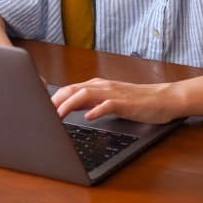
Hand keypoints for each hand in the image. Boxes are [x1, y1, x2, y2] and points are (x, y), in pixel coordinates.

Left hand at [50, 77, 185, 123]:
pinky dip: (97, 110)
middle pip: (73, 89)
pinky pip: (108, 104)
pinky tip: (89, 117)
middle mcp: (102, 86)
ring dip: (69, 104)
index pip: (69, 89)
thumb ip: (89, 101)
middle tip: (41, 113)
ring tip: (58, 115)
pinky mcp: (125, 102)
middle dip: (55, 100)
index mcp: (97, 85)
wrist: (163, 99)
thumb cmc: (136, 101)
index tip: (38, 109)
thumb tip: (66, 108)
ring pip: (86, 94)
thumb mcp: (108, 100)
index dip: (52, 98)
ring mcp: (113, 93)